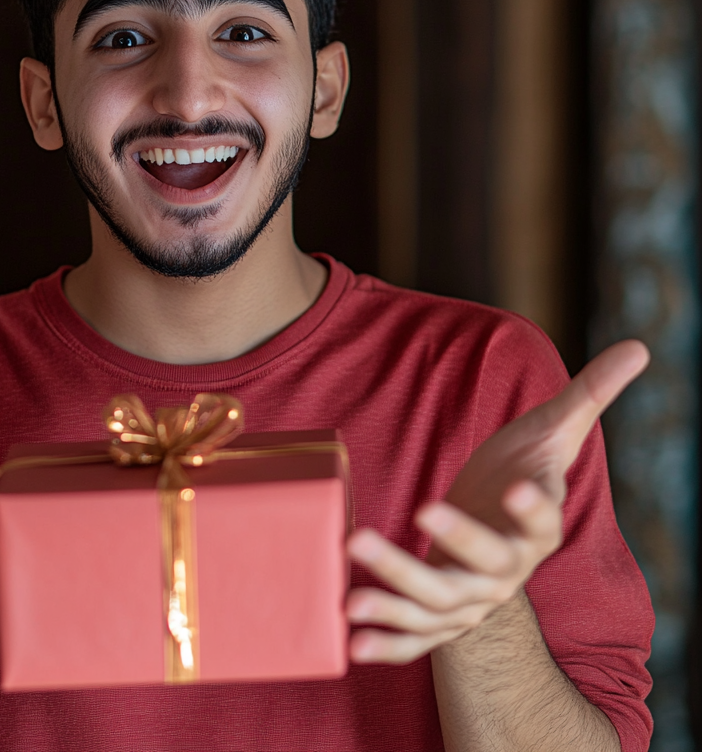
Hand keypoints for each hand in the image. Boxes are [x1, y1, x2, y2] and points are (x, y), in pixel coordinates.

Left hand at [345, 339, 648, 663]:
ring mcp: (473, 597)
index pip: (542, 520)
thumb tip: (639, 346)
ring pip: (439, 606)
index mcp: (536, 525)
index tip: (514, 488)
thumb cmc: (518, 473)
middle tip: (421, 505)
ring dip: (398, 600)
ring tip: (355, 596)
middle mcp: (506, 569)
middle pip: (486, 566)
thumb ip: (589, 394)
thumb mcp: (552, 432)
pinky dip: (388, 646)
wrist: (493, 527)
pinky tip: (352, 644)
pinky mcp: (440, 616)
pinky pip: (417, 639)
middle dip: (454, 541)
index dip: (532, 508)